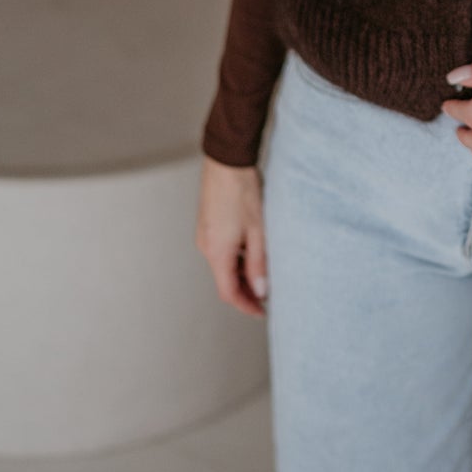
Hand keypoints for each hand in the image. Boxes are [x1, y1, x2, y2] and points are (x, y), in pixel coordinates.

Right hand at [196, 156, 268, 316]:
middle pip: (225, 280)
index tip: (262, 312)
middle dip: (246, 291)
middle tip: (267, 295)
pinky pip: (221, 249)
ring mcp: (205, 234)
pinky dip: (236, 257)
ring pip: (224, 264)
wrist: (226, 160)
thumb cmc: (242, 191)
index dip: (246, 306)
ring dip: (242, 273)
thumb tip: (260, 290)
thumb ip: (259, 263)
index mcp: (216, 253)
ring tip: (265, 271)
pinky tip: (253, 250)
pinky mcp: (208, 223)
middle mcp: (206, 246)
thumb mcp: (258, 231)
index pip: (229, 293)